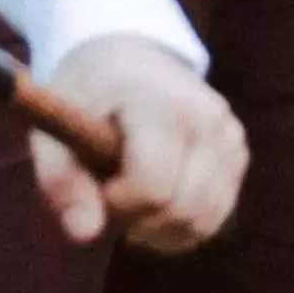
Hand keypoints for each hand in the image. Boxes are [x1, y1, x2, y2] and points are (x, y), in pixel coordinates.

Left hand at [35, 36, 249, 255]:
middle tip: (112, 193)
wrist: (129, 58)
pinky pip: (216, 216)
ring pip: (204, 221)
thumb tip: (85, 234)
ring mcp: (229, 136)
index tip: (98, 182)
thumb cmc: (88, 97)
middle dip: (139, 220)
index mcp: (161, 104)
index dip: (118, 202)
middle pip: (182, 211)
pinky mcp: (238, 153)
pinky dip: (184, 224)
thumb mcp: (54, 131)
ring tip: (133, 199)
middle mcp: (208, 118)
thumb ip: (61, 182)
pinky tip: (158, 202)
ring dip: (162, 229)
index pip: (153, 186)